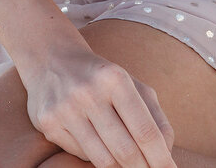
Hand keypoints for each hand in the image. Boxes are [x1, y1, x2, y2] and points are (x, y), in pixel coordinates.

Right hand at [24, 43, 175, 167]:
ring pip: (102, 159)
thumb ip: (155, 117)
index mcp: (115, 78)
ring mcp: (65, 108)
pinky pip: (80, 154)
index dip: (160, 158)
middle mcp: (88, 92)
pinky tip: (96, 142)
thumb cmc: (103, 77)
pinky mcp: (49, 123)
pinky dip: (94, 155)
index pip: (145, 130)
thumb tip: (166, 153)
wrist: (52, 59)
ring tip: (129, 164)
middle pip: (125, 151)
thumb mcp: (133, 85)